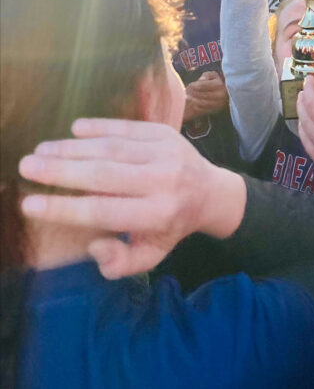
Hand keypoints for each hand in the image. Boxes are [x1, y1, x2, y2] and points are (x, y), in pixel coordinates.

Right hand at [18, 119, 245, 278]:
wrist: (211, 192)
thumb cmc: (170, 228)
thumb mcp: (151, 256)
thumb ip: (120, 262)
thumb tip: (93, 245)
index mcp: (157, 215)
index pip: (103, 211)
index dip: (64, 208)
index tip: (29, 204)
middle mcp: (163, 181)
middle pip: (104, 174)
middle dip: (61, 170)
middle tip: (26, 166)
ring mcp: (166, 152)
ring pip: (113, 148)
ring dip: (73, 147)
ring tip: (41, 149)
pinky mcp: (166, 133)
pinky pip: (127, 128)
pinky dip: (100, 126)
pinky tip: (74, 129)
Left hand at [183, 71, 229, 120]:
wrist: (227, 93)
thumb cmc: (217, 82)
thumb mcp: (213, 75)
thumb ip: (206, 76)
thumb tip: (200, 80)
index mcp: (219, 85)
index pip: (203, 86)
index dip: (194, 85)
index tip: (190, 85)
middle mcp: (220, 95)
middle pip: (201, 95)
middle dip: (192, 93)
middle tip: (185, 92)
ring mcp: (218, 104)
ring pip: (202, 103)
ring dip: (193, 100)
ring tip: (186, 98)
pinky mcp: (216, 110)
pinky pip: (204, 110)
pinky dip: (196, 107)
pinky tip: (192, 103)